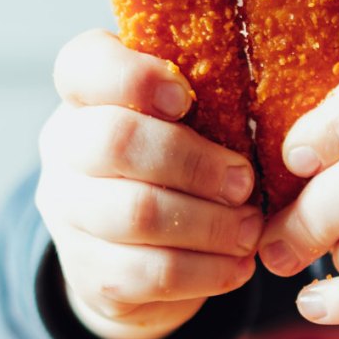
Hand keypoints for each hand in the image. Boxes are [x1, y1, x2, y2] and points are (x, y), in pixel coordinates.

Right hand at [35, 30, 261, 338]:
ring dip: (210, 223)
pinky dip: (206, 270)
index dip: (134, 77)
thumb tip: (273, 105)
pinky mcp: (89, 275)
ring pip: (136, 213)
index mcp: (87, 96)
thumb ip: (209, 101)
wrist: (137, 253)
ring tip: (250, 228)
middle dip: (194, 162)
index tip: (186, 97)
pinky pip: (149, 273)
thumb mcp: (188, 122)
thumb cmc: (179, 165)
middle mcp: (65, 149)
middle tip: (244, 182)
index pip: (83, 64)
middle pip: (115, 140)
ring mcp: (68, 214)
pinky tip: (238, 264)